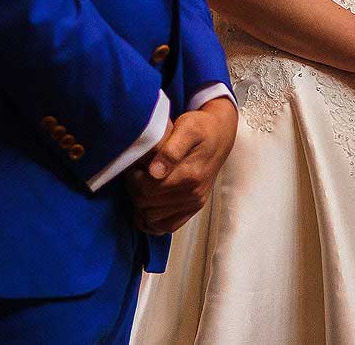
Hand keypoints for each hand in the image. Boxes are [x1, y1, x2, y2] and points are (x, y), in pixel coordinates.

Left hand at [125, 95, 237, 234]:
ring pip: (152, 219)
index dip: (133, 179)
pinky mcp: (193, 207)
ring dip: (141, 204)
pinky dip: (153, 221)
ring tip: (143, 185)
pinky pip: (167, 227)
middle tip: (136, 174)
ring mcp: (194, 203)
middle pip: (147, 205)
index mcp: (190, 175)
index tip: (135, 166)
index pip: (147, 189)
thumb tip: (155, 172)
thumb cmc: (201, 128)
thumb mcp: (187, 128)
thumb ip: (170, 149)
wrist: (220, 135)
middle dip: (135, 190)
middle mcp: (193, 193)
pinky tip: (149, 204)